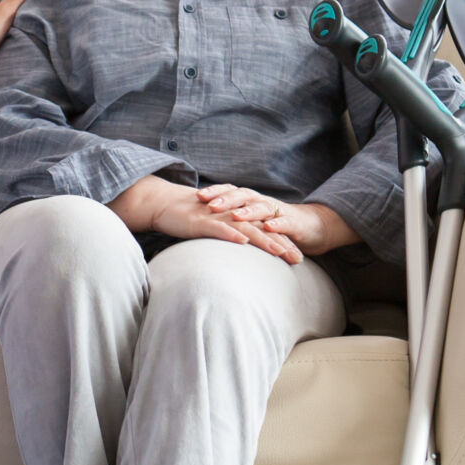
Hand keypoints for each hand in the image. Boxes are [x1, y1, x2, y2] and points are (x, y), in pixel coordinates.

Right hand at [111, 175, 300, 261]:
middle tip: (299, 260)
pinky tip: (243, 242)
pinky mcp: (202, 221)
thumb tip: (245, 255)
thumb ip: (231, 240)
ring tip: (280, 252)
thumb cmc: (190, 220)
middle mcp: (232, 216)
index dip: (282, 243)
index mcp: (237, 218)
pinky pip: (219, 228)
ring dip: (264, 240)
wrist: (165, 204)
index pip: (265, 231)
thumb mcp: (215, 231)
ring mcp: (218, 217)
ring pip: (245, 228)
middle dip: (282, 245)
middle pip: (262, 230)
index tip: (298, 258)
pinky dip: (231, 234)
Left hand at [211, 192, 359, 256]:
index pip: (230, 191)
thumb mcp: (250, 222)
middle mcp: (262, 202)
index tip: (196, 196)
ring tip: (236, 216)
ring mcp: (278, 212)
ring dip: (249, 211)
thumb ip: (230, 220)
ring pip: (262, 207)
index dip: (215, 192)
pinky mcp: (294, 224)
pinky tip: (269, 228)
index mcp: (250, 200)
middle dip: (227, 199)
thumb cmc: (274, 224)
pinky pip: (285, 222)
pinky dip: (277, 225)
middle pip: (243, 196)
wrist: (311, 227)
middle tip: (211, 205)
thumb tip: (202, 221)